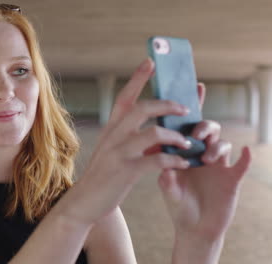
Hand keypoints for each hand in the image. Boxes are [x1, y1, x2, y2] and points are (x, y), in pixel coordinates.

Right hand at [67, 58, 193, 225]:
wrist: (85, 200)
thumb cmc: (104, 174)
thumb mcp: (112, 149)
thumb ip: (129, 137)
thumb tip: (157, 130)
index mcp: (111, 128)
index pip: (125, 97)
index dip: (138, 78)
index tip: (150, 62)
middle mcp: (113, 135)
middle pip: (142, 108)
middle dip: (167, 105)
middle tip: (185, 109)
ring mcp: (118, 152)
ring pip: (153, 133)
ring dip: (175, 137)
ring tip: (187, 143)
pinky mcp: (125, 171)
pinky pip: (156, 160)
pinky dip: (173, 160)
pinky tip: (182, 163)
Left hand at [157, 83, 251, 241]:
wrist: (192, 228)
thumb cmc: (178, 203)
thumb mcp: (168, 188)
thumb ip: (166, 177)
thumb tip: (165, 165)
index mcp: (185, 150)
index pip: (187, 125)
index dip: (192, 106)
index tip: (194, 87)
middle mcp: (203, 153)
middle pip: (208, 129)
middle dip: (203, 126)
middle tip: (195, 134)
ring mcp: (218, 165)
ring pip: (223, 143)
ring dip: (216, 145)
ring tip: (205, 157)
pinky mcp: (231, 180)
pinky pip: (242, 165)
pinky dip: (246, 158)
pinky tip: (246, 152)